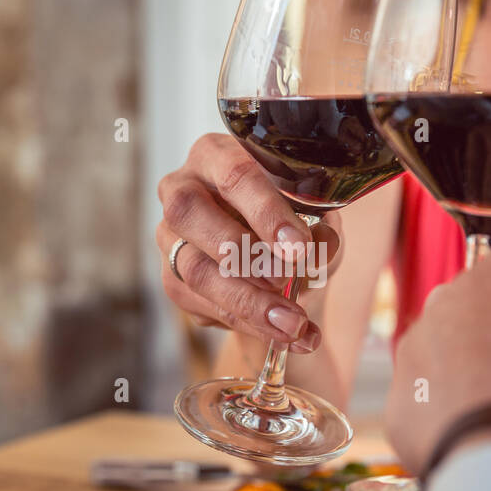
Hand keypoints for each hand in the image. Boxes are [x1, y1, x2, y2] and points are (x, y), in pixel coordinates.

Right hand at [156, 133, 340, 351]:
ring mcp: (169, 234)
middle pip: (191, 214)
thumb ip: (320, 228)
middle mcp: (182, 188)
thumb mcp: (317, 218)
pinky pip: (201, 304)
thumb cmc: (294, 223)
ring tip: (293, 324)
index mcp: (217, 154)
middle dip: (242, 254)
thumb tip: (319, 248)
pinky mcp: (172, 278)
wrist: (279, 261)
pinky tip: (286, 336)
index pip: (233, 174)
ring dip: (248, 302)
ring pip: (195, 269)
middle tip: (285, 281)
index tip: (297, 246)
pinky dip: (248, 323)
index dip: (264, 211)